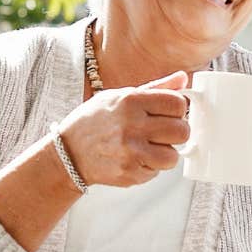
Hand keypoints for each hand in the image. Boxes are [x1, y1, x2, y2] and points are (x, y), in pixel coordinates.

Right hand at [54, 70, 191, 188]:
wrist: (69, 152)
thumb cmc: (95, 121)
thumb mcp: (119, 96)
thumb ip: (155, 88)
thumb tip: (183, 78)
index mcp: (131, 101)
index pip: (177, 104)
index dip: (178, 109)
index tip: (170, 113)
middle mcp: (131, 125)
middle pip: (181, 131)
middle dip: (176, 132)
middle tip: (163, 132)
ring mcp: (130, 152)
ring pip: (172, 156)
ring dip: (165, 153)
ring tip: (150, 147)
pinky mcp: (129, 173)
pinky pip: (156, 172)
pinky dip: (150, 167)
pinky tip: (135, 158)